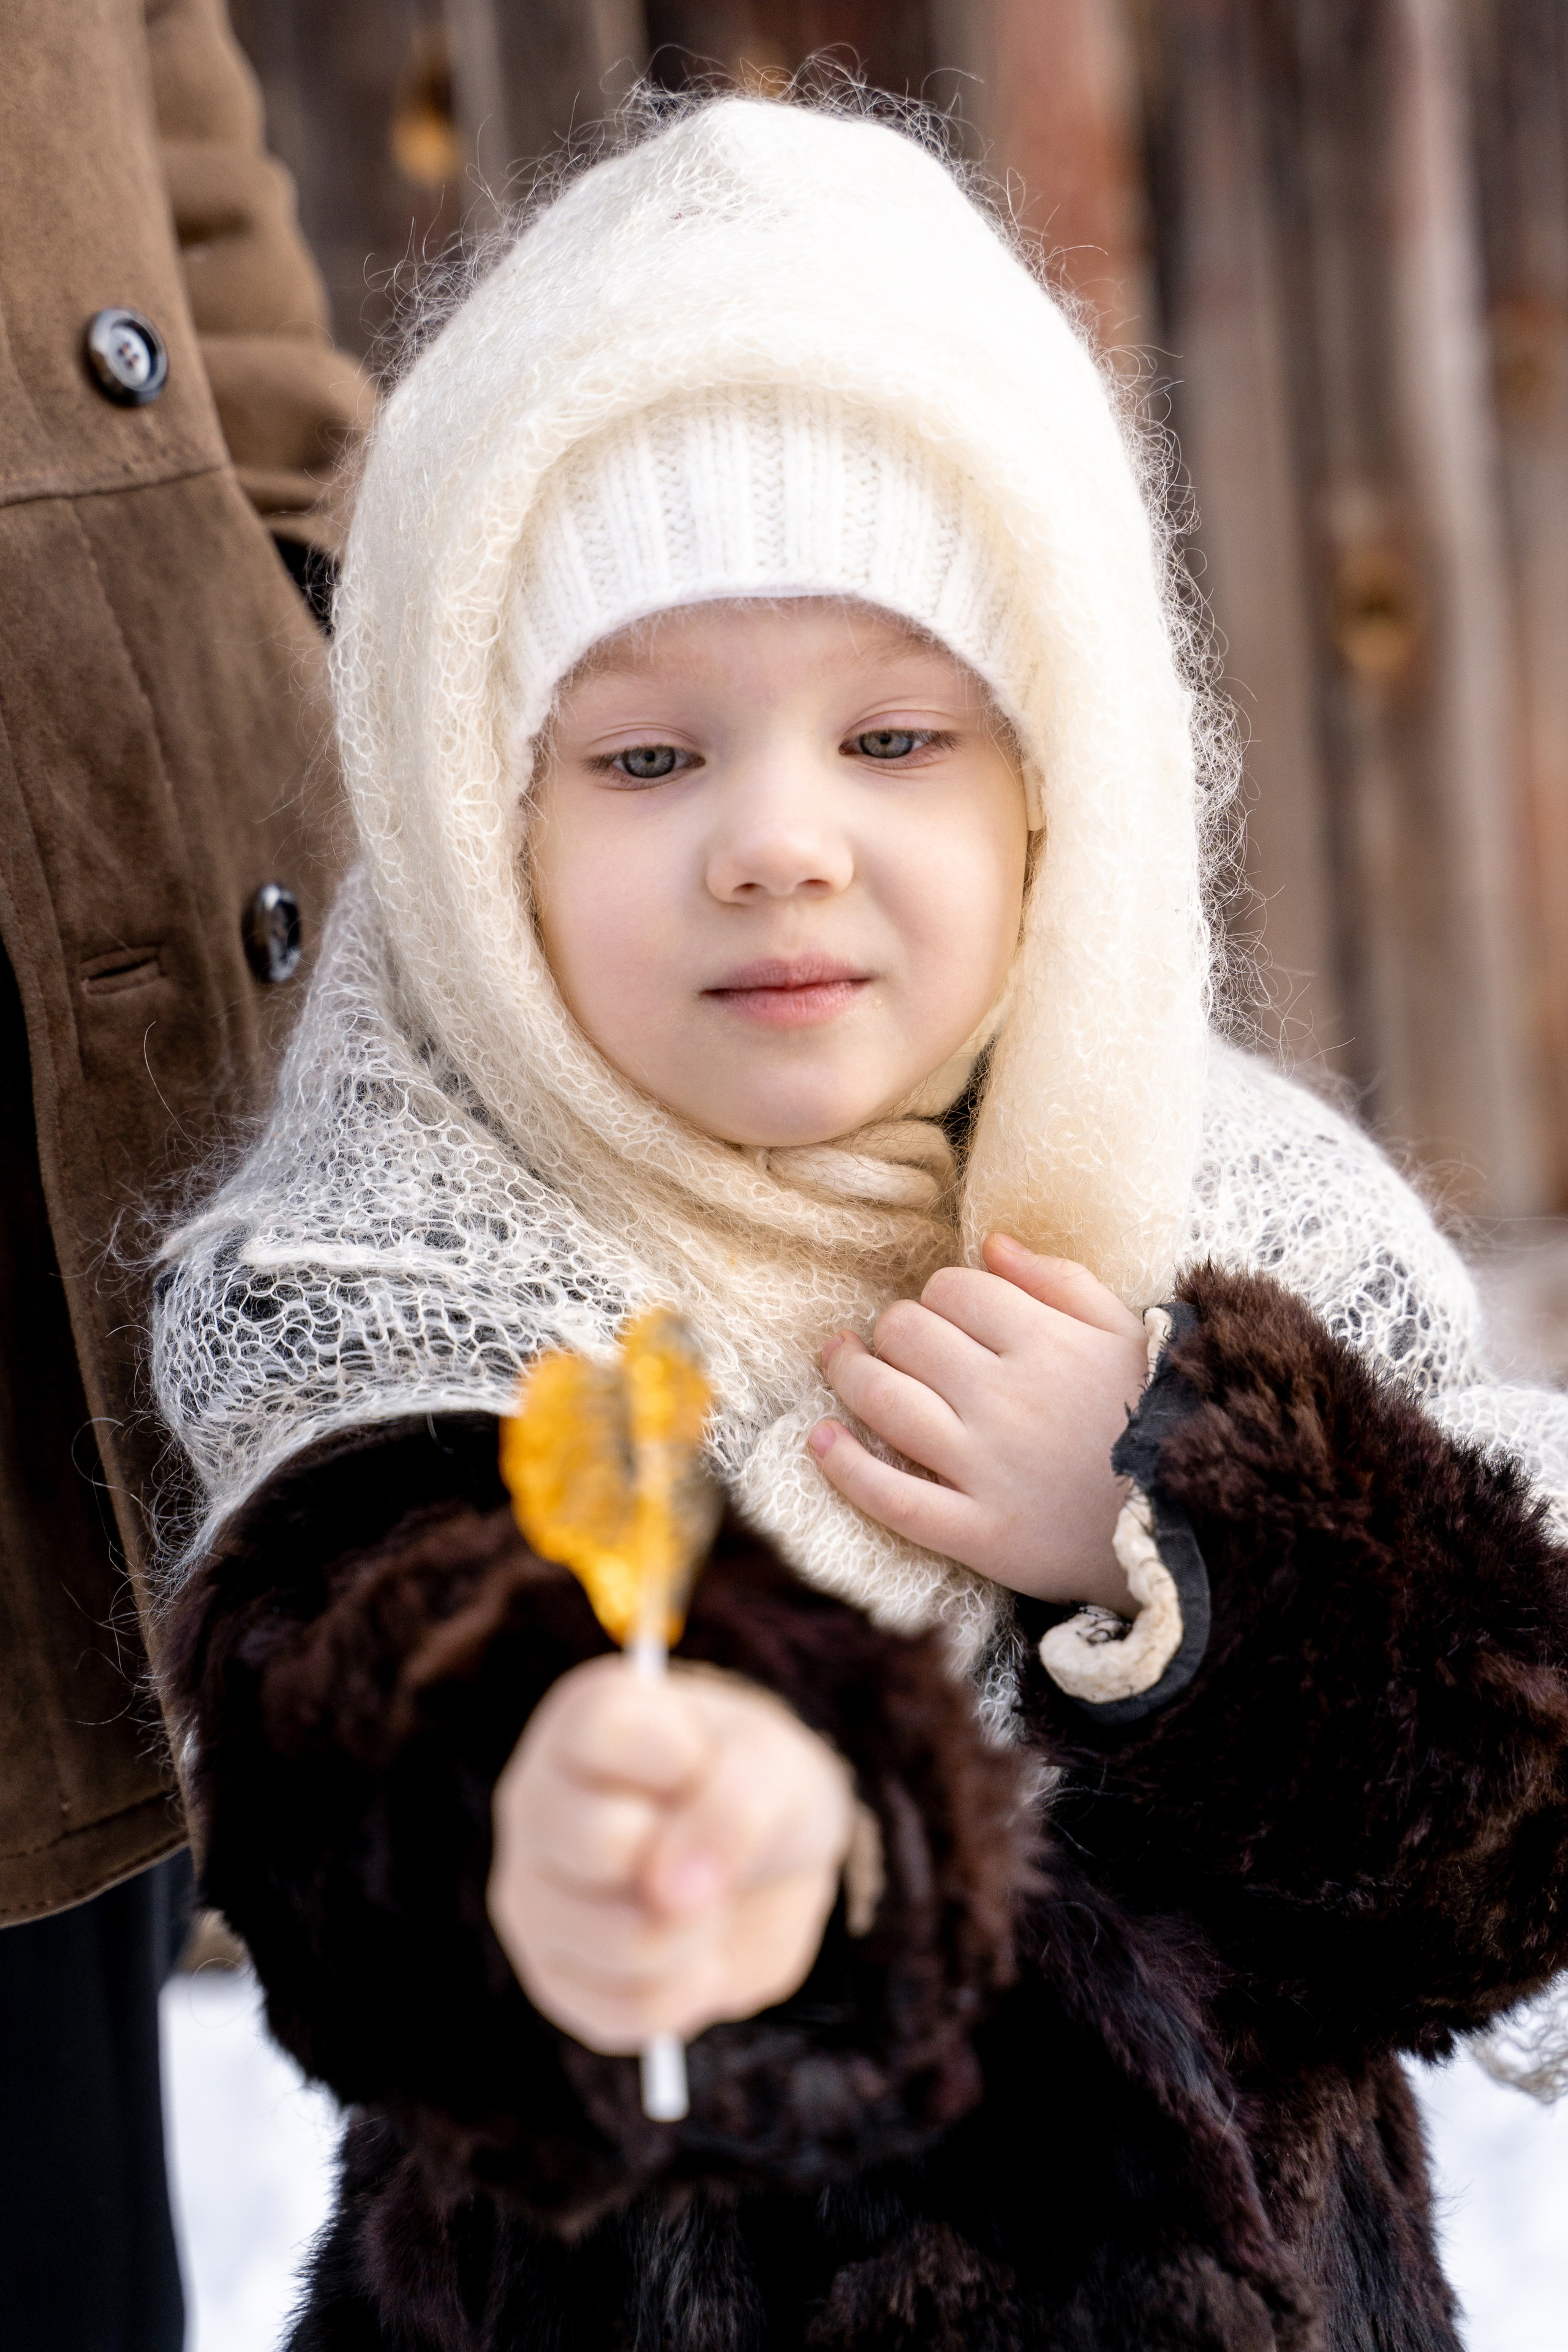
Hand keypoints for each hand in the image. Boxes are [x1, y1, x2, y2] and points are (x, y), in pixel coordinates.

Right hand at [488, 1656, 853, 2053]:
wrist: (769, 1864)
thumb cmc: (760, 1788)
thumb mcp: (774, 1770)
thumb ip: (733, 1809)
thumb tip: (671, 1897)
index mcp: (580, 1721)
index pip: (602, 1733)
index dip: (680, 1761)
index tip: (706, 1762)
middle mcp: (535, 1802)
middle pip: (600, 1841)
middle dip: (691, 1856)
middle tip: (712, 1846)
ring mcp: (531, 1896)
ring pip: (620, 1941)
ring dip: (698, 1933)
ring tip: (706, 1903)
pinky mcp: (552, 1979)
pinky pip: (627, 2014)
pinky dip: (687, 1993)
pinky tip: (689, 1953)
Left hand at [810, 1234, 1148, 1611]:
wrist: (1195, 1526)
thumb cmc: (1159, 1419)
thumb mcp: (1126, 1334)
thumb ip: (1060, 1281)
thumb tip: (989, 1243)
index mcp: (1048, 1343)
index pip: (954, 1290)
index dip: (938, 1295)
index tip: (946, 1314)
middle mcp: (1008, 1399)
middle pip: (908, 1335)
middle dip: (891, 1330)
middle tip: (893, 1342)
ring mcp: (989, 1469)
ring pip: (886, 1402)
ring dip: (848, 1374)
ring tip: (839, 1363)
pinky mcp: (980, 1533)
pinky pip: (893, 1497)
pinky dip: (846, 1467)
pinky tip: (820, 1439)